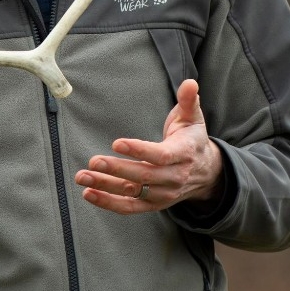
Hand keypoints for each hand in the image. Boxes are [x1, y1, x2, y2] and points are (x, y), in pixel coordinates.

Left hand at [74, 79, 223, 214]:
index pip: (161, 156)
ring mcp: (164, 194)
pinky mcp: (154, 204)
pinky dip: (109, 203)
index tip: (117, 143)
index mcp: (184, 155)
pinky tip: (89, 193)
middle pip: (144, 176)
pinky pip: (130, 207)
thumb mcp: (193, 118)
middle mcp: (174, 178)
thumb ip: (189, 101)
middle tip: (93, 160)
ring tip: (83, 177)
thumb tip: (191, 82)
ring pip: (134, 192)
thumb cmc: (192, 139)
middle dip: (117, 169)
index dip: (139, 150)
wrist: (207, 173)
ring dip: (106, 186)